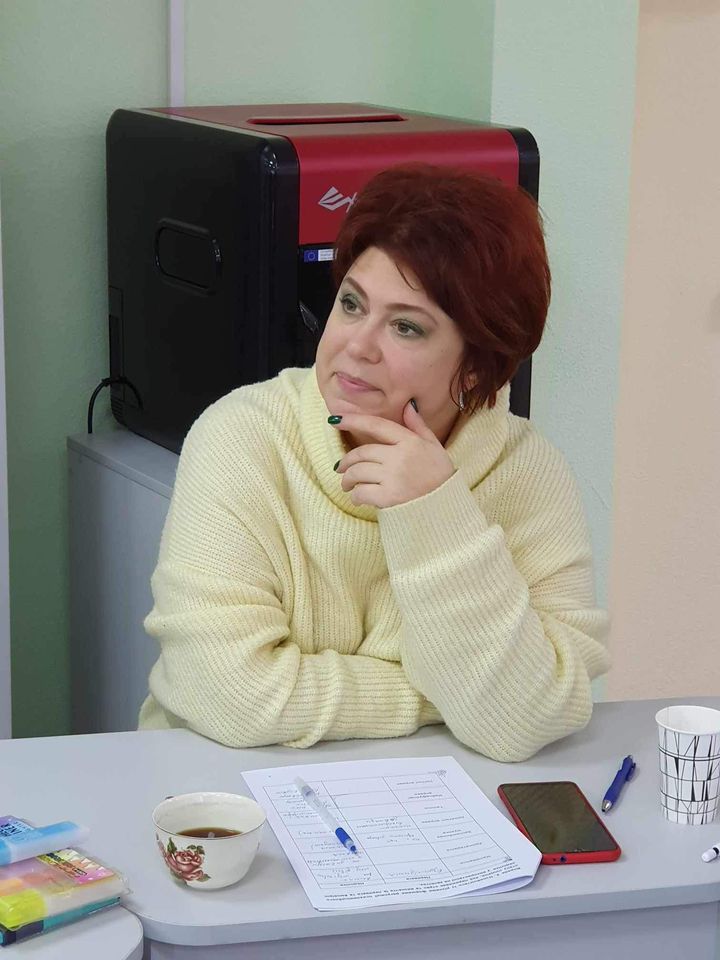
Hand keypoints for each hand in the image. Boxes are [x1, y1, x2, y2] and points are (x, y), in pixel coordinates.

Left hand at [332, 400, 455, 507]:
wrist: (447, 508)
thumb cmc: (440, 477)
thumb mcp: (433, 447)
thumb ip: (418, 426)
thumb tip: (408, 406)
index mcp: (410, 441)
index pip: (376, 425)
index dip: (353, 421)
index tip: (336, 421)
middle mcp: (400, 456)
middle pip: (361, 453)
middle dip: (346, 461)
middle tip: (340, 468)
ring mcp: (394, 477)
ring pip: (357, 473)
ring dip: (347, 480)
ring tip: (347, 485)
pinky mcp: (389, 497)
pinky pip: (361, 492)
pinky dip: (355, 496)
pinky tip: (358, 499)